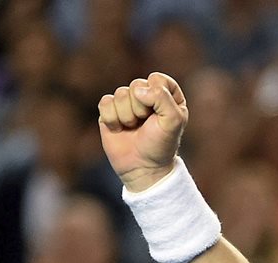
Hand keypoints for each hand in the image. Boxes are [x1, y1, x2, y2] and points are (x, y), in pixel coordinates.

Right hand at [98, 73, 187, 191]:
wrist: (143, 167)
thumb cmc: (161, 144)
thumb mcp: (173, 121)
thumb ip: (163, 98)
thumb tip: (138, 90)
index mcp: (167, 95)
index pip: (158, 79)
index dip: (157, 95)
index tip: (159, 114)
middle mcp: (147, 96)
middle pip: (137, 85)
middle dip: (141, 108)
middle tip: (146, 124)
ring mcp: (127, 103)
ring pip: (120, 94)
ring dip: (127, 116)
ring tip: (134, 128)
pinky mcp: (110, 111)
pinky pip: (105, 102)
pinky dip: (112, 119)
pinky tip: (119, 129)